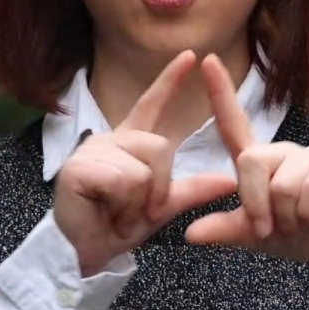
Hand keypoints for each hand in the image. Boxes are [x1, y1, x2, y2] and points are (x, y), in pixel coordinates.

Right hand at [53, 50, 239, 275]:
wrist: (86, 253)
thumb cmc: (118, 226)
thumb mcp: (162, 207)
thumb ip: (192, 190)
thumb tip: (230, 180)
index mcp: (130, 143)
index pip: (151, 104)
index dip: (170, 80)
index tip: (190, 56)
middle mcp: (111, 140)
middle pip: (159, 147)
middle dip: (158, 187)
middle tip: (137, 210)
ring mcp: (92, 151)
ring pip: (142, 169)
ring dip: (137, 202)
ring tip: (117, 211)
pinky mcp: (78, 168)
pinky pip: (123, 180)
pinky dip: (122, 205)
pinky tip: (104, 209)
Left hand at [184, 54, 308, 267]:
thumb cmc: (294, 233)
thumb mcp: (255, 234)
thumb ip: (226, 229)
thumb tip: (189, 234)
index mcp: (258, 162)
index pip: (234, 124)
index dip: (220, 93)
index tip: (207, 61)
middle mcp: (281, 151)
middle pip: (250, 162)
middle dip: (256, 205)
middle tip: (271, 228)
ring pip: (281, 185)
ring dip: (286, 217)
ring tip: (298, 222)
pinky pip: (308, 190)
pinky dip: (307, 214)